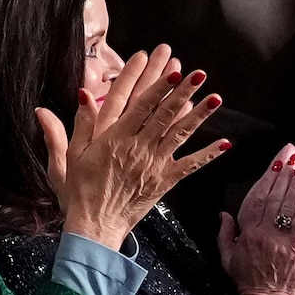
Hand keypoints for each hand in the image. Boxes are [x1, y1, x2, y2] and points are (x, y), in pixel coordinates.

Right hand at [42, 45, 220, 250]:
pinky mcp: (165, 181)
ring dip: (198, 115)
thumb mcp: (69, 157)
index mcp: (114, 139)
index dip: (156, 86)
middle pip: (163, 114)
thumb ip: (72, 126)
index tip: (168, 69)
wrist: (95, 224)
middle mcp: (137, 148)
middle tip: (197, 72)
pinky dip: (208, 154)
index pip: (138, 106)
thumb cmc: (79, 190)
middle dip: (181, 91)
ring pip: (179, 134)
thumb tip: (70, 97)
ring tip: (215, 97)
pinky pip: (190, 166)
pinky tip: (226, 142)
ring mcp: (154, 165)